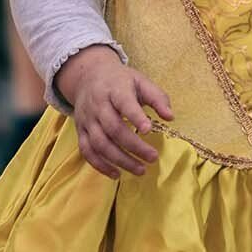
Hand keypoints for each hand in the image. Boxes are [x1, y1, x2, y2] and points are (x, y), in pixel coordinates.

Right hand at [55, 45, 173, 177]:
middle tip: (153, 157)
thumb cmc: (119, 81)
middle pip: (113, 128)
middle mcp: (98, 105)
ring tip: (140, 170)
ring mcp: (87, 120)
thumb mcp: (140, 81)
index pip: (124, 103)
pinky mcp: (80, 131)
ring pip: (100, 143)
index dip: (135, 116)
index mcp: (114, 89)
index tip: (149, 129)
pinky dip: (100, 165)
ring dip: (120, 160)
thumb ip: (157, 98)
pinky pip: (87, 151)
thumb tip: (170, 117)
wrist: (87, 77)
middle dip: (134, 146)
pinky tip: (117, 174)